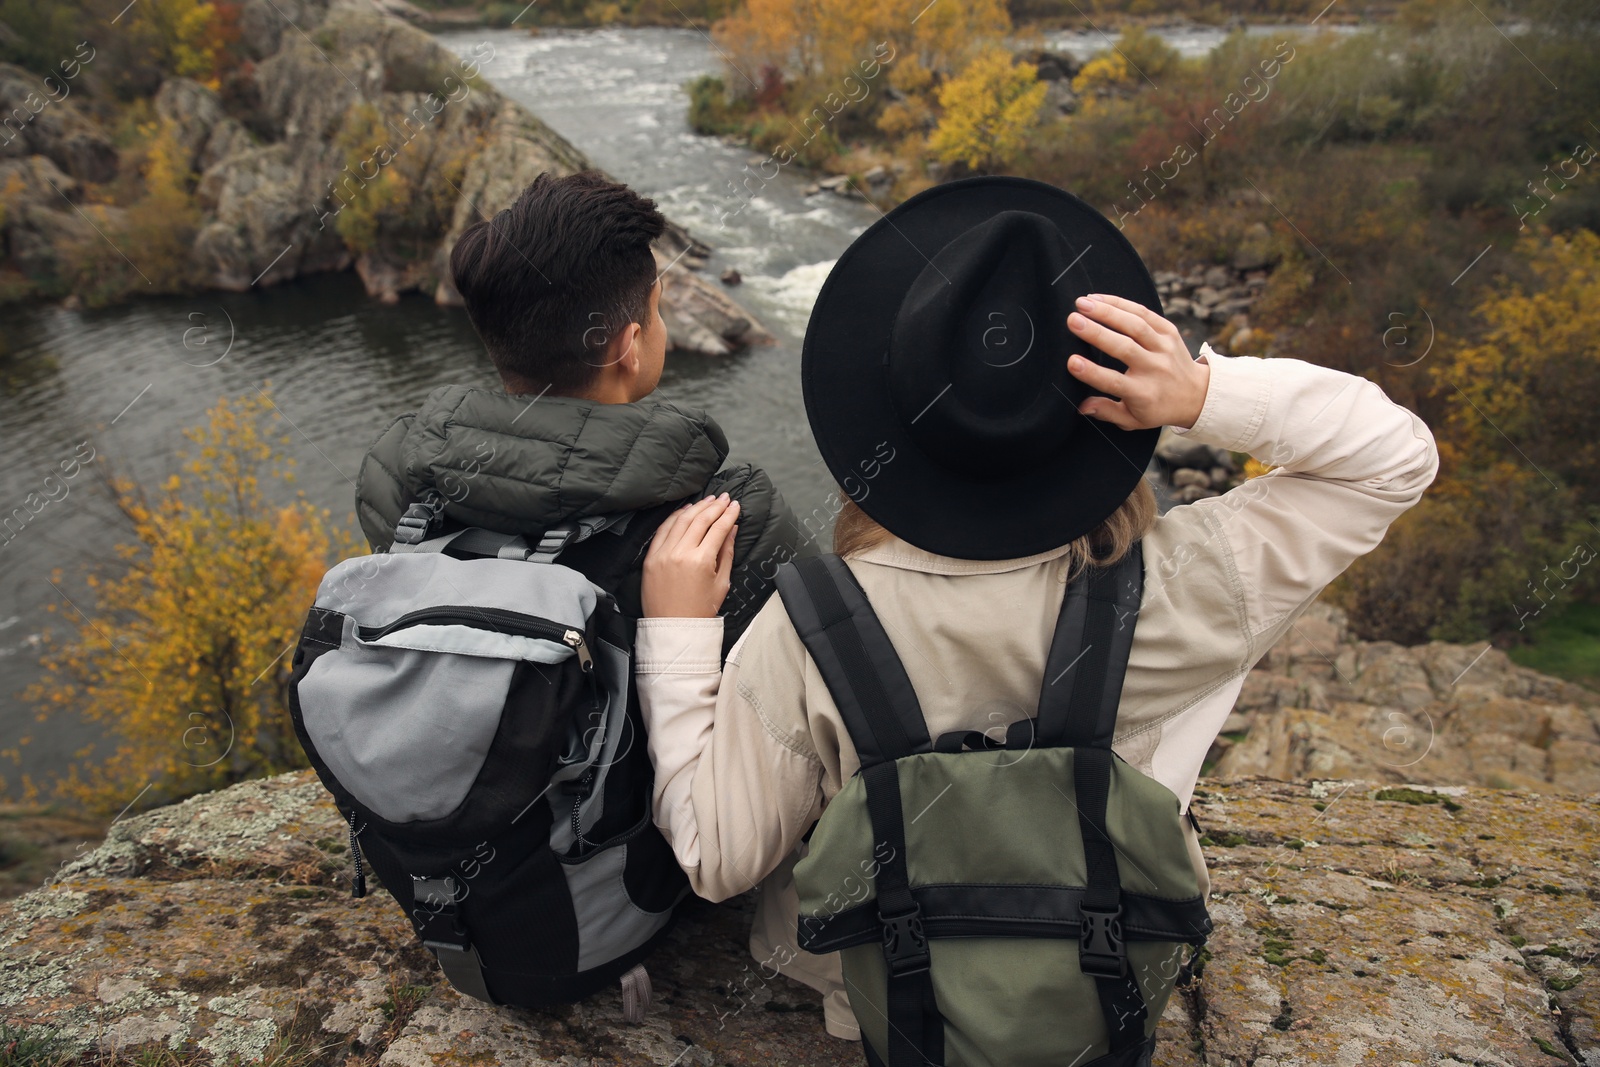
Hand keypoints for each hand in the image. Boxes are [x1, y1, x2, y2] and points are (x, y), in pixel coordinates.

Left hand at [642, 494, 739, 617]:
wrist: (673, 628)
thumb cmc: (700, 610)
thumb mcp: (721, 583)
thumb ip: (726, 552)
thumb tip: (731, 529)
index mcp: (701, 561)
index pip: (718, 528)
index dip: (729, 514)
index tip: (735, 505)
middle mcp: (680, 553)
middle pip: (700, 520)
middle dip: (715, 506)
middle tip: (725, 498)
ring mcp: (663, 554)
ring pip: (681, 520)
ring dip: (696, 507)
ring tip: (708, 500)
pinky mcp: (651, 557)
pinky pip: (663, 530)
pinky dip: (675, 517)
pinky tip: (685, 511)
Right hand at [1065, 292, 1210, 429]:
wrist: (1197, 394)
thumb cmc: (1157, 407)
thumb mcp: (1132, 419)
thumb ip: (1106, 412)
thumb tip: (1081, 406)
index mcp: (1143, 393)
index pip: (1114, 382)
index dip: (1092, 372)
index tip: (1072, 362)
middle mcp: (1155, 368)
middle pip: (1124, 347)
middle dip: (1096, 333)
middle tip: (1072, 321)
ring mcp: (1164, 347)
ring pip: (1135, 325)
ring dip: (1107, 311)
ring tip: (1082, 303)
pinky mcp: (1169, 331)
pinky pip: (1145, 313)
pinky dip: (1121, 303)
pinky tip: (1099, 298)